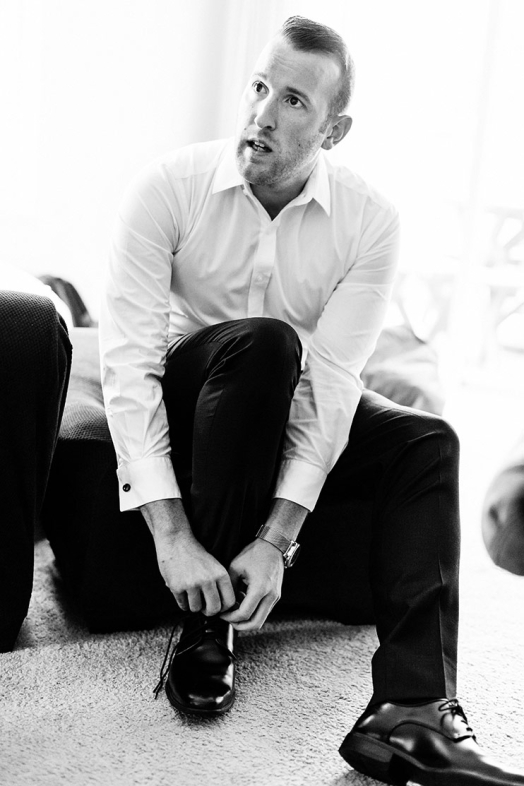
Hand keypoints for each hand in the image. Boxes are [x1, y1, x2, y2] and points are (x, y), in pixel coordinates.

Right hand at [141, 499, 235, 615]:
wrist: (176, 540)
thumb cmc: (195, 554)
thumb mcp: (214, 565)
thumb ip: (220, 583)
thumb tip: (226, 608)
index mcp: (220, 574)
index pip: (229, 602)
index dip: (223, 608)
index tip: (218, 606)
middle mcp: (208, 580)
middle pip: (213, 610)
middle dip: (208, 611)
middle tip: (204, 607)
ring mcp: (192, 584)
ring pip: (196, 609)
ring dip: (193, 605)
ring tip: (191, 595)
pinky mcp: (177, 587)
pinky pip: (183, 606)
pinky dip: (182, 602)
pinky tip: (182, 592)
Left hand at [220, 539, 283, 630]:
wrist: (272, 546)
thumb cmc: (254, 554)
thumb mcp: (236, 567)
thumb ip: (230, 587)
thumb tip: (224, 602)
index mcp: (260, 588)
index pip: (244, 614)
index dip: (230, 618)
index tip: (222, 614)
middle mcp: (270, 596)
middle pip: (255, 624)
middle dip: (239, 626)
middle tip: (228, 620)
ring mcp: (275, 597)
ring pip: (260, 620)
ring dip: (247, 619)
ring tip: (235, 610)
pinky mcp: (276, 596)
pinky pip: (264, 611)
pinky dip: (253, 612)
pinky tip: (243, 601)